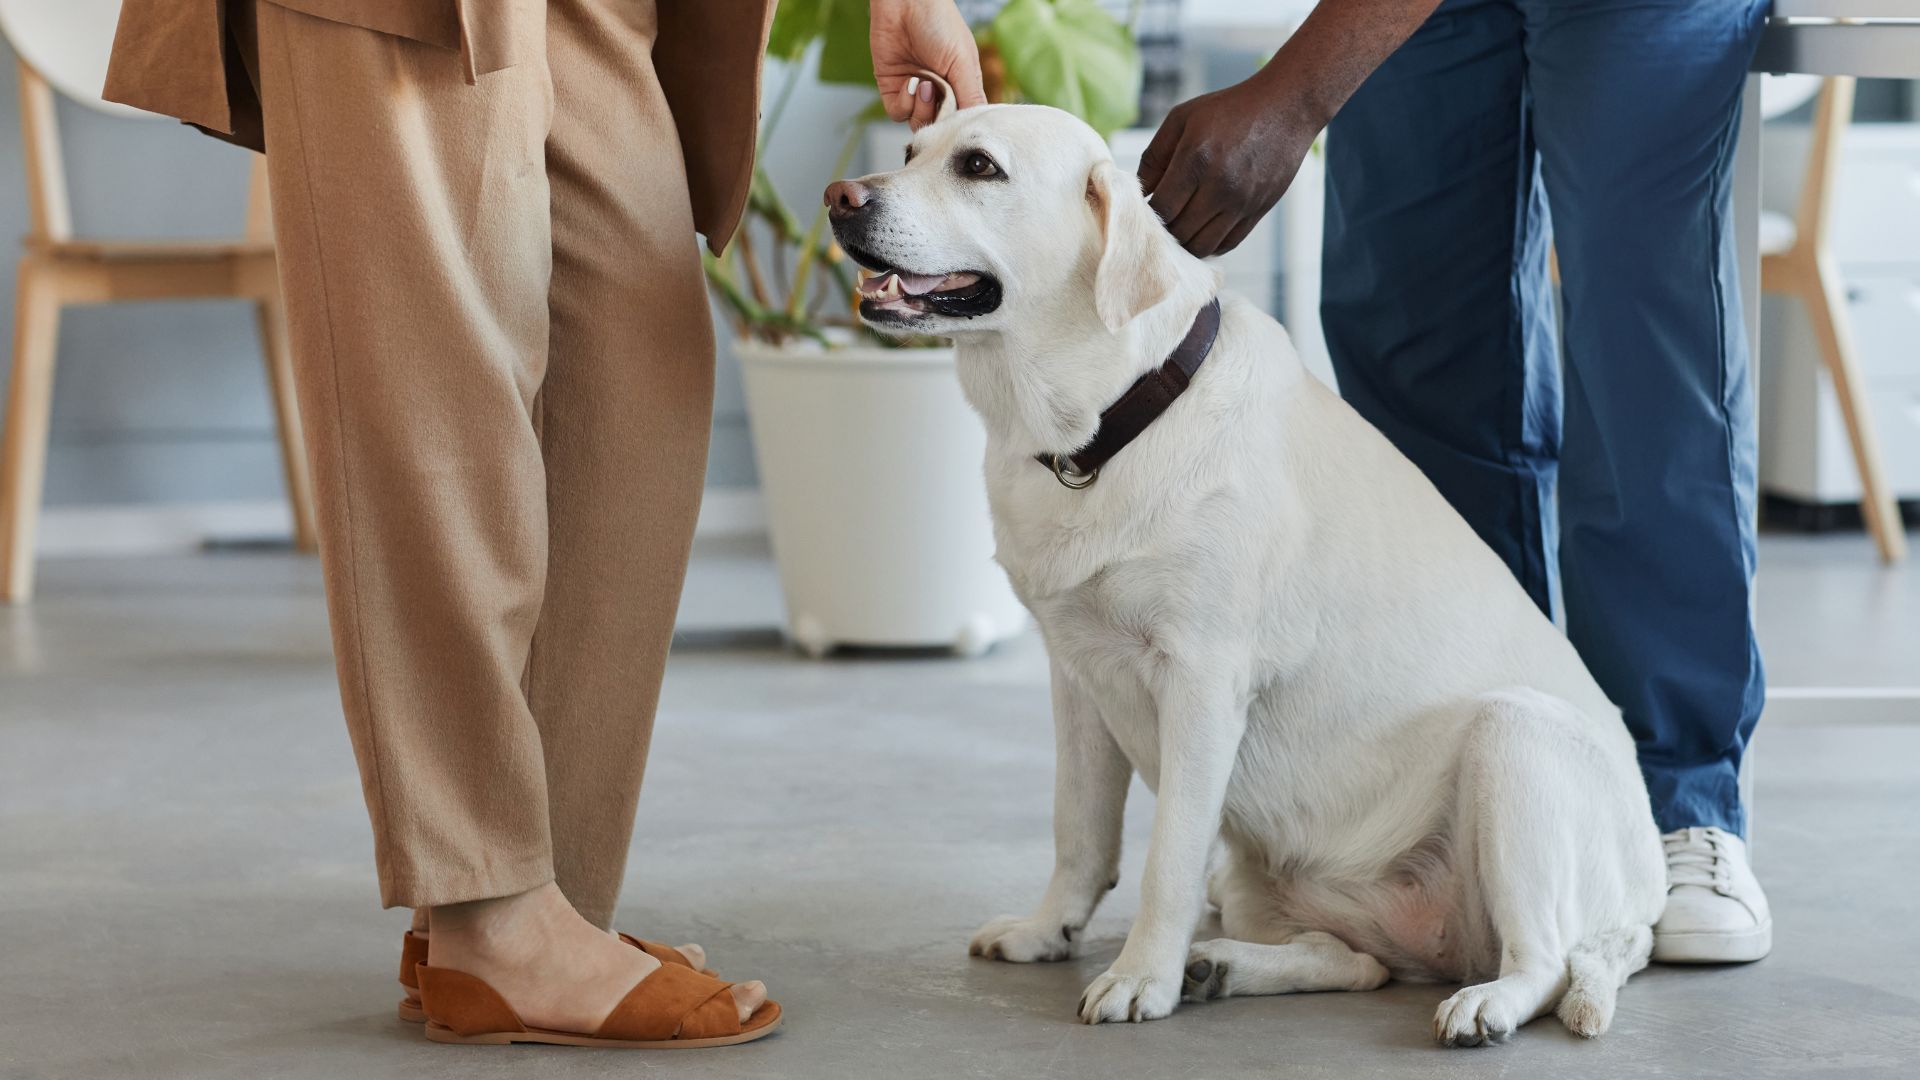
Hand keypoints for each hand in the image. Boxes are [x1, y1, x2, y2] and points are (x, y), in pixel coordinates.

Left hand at [871, 0, 987, 127]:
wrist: (905, 2)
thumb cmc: (940, 24)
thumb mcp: (963, 63)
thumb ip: (971, 97)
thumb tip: (976, 128)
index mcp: (961, 86)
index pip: (964, 119)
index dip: (961, 124)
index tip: (960, 117)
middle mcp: (939, 92)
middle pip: (940, 127)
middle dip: (940, 117)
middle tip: (940, 93)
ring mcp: (915, 92)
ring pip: (919, 124)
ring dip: (922, 109)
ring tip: (924, 84)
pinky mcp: (892, 89)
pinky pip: (898, 113)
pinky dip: (904, 103)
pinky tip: (910, 82)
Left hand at [1138, 73, 1322, 257]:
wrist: (1285, 108)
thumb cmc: (1229, 109)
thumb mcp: (1183, 118)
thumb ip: (1154, 155)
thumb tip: (1139, 192)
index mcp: (1196, 160)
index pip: (1161, 209)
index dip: (1147, 213)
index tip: (1146, 206)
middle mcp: (1219, 186)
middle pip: (1179, 232)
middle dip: (1164, 229)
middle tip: (1161, 218)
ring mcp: (1241, 202)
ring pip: (1202, 246)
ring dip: (1186, 241)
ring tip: (1181, 225)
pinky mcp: (1258, 211)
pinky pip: (1227, 244)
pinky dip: (1210, 243)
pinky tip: (1202, 228)